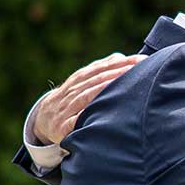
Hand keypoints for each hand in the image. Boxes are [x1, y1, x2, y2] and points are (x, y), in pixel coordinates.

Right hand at [31, 53, 145, 144]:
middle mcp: (72, 91)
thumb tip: (120, 57)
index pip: (102, 68)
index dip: (122, 63)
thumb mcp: (81, 83)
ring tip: (126, 85)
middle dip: (119, 73)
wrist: (42, 119)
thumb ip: (100, 70)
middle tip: (140, 70)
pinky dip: (85, 116)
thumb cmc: (70, 100)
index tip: (143, 61)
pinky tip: (99, 113)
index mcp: (79, 79)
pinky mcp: (62, 127)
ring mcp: (66, 108)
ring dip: (106, 89)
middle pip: (97, 79)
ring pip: (87, 96)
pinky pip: (74, 121)